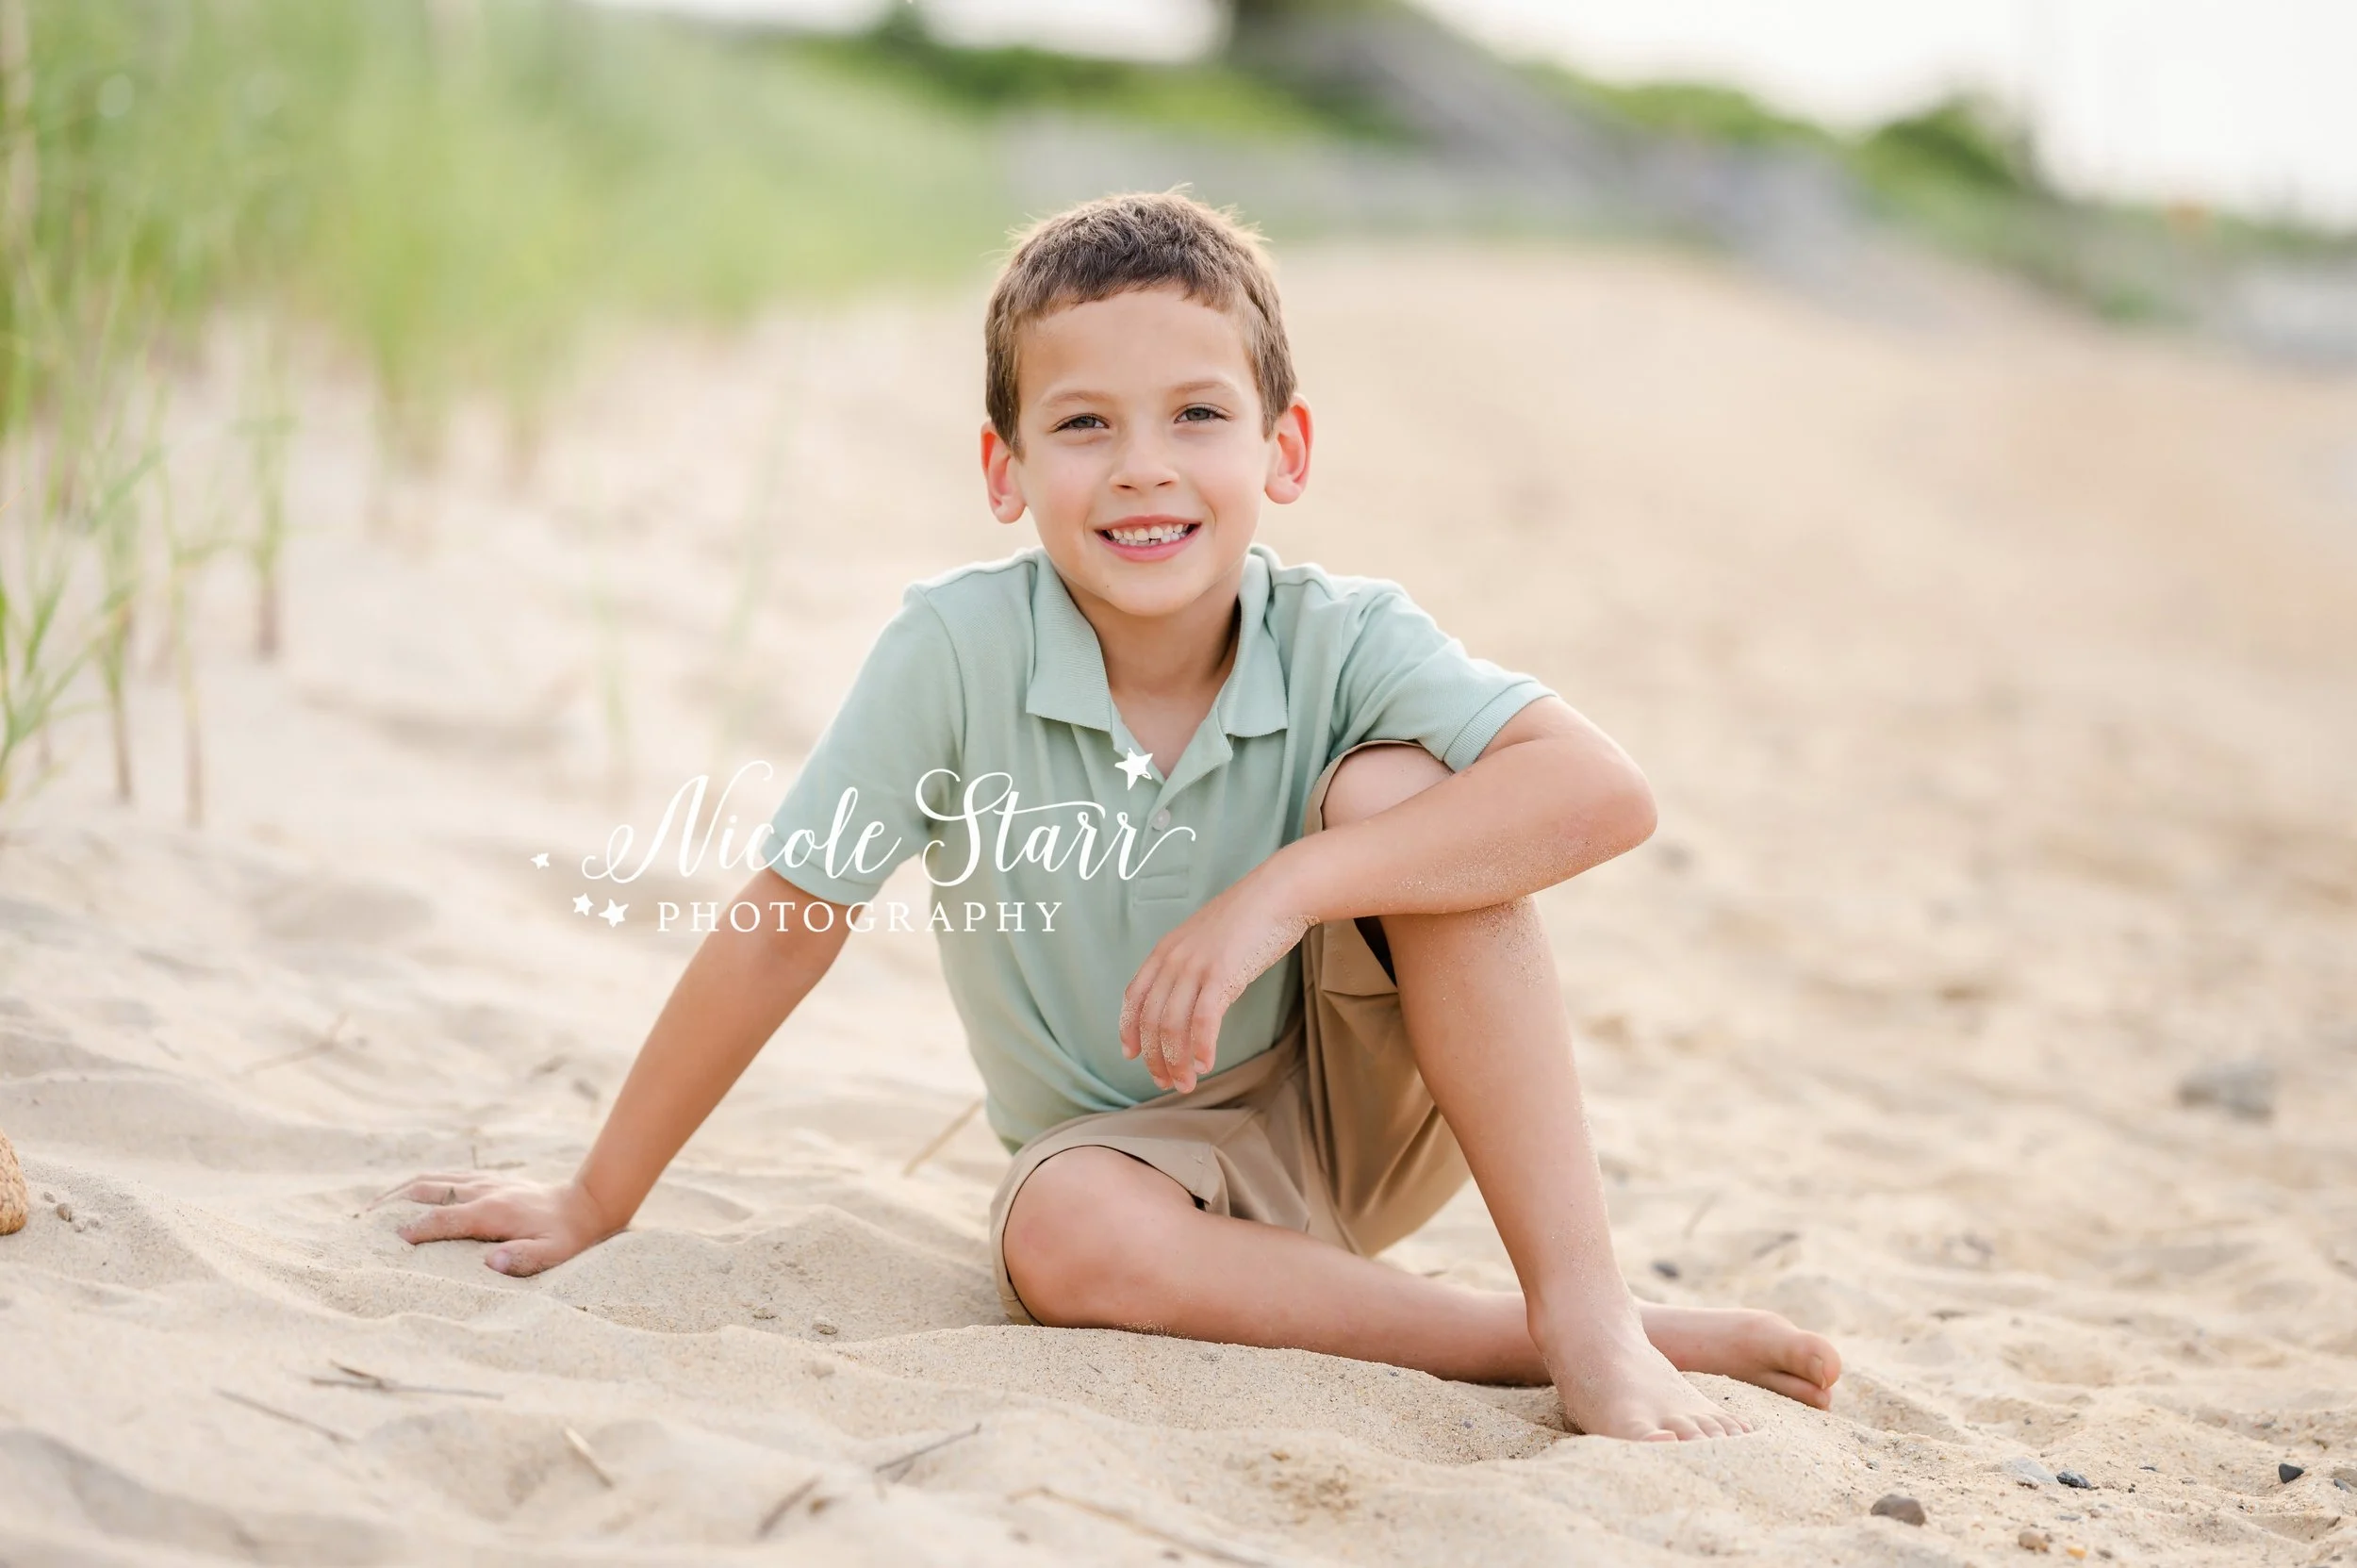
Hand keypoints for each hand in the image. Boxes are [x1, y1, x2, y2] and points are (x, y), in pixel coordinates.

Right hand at [383, 1173, 615, 1276]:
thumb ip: (522, 1258)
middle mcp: (481, 1190)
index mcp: (492, 1211)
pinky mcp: (485, 1178)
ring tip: (370, 1209)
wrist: (585, 1204)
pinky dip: (417, 1184)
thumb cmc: (566, 1237)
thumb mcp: (552, 1254)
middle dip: (392, 1205)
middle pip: (426, 1190)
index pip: (443, 1218)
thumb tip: (491, 1264)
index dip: (415, 1229)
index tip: (389, 1242)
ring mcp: (482, 1181)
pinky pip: (443, 1176)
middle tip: (361, 1223)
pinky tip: (403, 1195)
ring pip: (431, 1180)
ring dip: (398, 1192)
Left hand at [1120, 868, 1311, 1093]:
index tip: (1131, 1054)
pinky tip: (1206, 1064)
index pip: (1134, 996)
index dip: (1129, 1029)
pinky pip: (1203, 1020)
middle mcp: (1173, 959)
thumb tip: (1190, 995)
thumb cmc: (1249, 918)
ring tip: (1187, 1083)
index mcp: (1165, 950)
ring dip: (1177, 1062)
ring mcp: (1196, 966)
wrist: (1278, 893)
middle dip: (1155, 1057)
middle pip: (1151, 1019)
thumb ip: (1191, 963)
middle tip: (1166, 1082)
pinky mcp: (1222, 974)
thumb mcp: (1206, 938)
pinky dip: (1201, 1047)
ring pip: (1172, 1026)